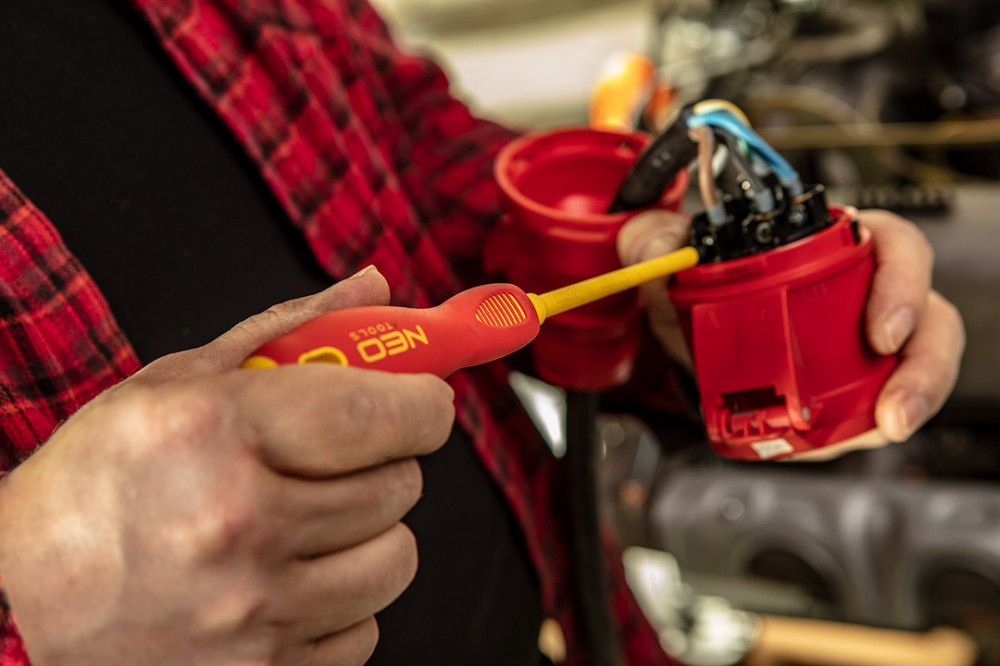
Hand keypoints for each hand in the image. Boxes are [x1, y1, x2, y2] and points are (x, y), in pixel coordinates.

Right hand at [0, 267, 454, 664]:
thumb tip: (377, 287)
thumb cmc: (106, 475)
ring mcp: (248, 611)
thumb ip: (293, 328)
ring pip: (396, 559)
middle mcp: (233, 522)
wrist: (21, 591)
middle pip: (401, 485)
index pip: (386, 413)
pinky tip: (282, 581)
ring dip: (368, 535)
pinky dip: (340, 603)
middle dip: (383, 463)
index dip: (424, 404)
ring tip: (305, 524)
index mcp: (215, 430)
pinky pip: (365, 629)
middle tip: (331, 462)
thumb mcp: (184, 379)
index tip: (420, 403)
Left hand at [617, 209, 964, 455]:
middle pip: (926, 317)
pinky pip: (880, 405)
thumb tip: (656, 248)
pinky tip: (856, 436)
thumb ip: (655, 240)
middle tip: (894, 401)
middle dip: (923, 363)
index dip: (901, 283)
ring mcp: (861, 346)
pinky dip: (873, 425)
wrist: (688, 336)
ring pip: (916, 364)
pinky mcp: (850, 389)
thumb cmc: (701, 287)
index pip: (893, 246)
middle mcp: (860, 293)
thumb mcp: (674, 258)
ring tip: (888, 425)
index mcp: (832, 247)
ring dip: (913, 399)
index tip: (881, 330)